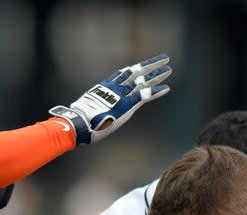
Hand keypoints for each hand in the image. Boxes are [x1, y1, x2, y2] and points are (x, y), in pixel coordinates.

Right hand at [50, 54, 171, 144]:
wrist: (80, 123)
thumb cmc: (79, 121)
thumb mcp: (84, 111)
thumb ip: (89, 109)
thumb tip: (78, 114)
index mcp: (105, 86)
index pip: (123, 74)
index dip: (134, 69)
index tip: (142, 65)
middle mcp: (115, 87)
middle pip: (136, 72)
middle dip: (150, 65)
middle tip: (163, 59)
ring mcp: (122, 94)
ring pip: (143, 80)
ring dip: (157, 74)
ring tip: (169, 68)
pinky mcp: (128, 105)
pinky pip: (145, 96)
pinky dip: (156, 91)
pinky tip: (166, 87)